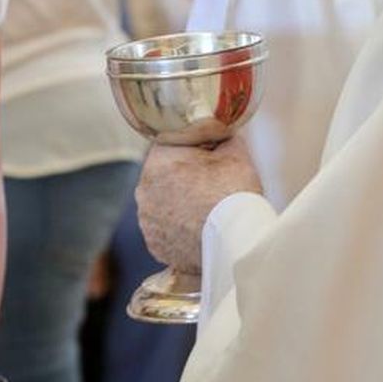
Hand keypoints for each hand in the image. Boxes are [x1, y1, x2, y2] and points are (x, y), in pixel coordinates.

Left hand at [136, 137, 261, 273]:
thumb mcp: (235, 152)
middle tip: (211, 186)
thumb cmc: (233, 193)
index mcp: (158, 160)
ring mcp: (147, 221)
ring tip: (207, 211)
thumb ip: (223, 138)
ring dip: (180, 206)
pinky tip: (200, 230)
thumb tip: (223, 136)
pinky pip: (166, 231)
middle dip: (184, 179)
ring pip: (163, 205)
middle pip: (164, 177)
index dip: (193, 152)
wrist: (237, 239)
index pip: (171, 146)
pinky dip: (179, 230)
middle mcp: (144, 190)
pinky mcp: (155, 245)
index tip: (210, 159)